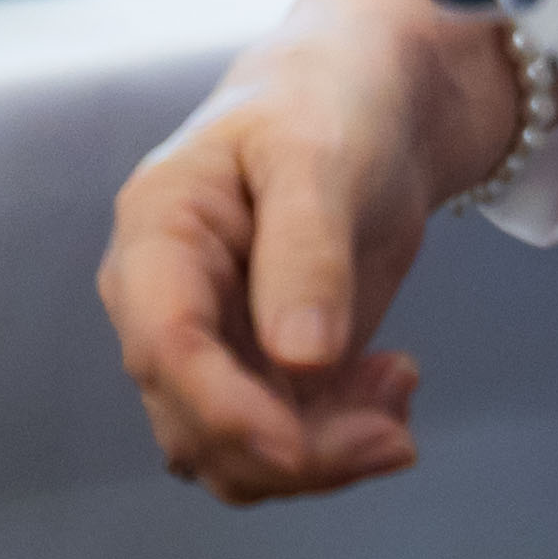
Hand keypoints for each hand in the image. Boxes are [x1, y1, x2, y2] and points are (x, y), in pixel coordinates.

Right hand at [102, 0, 510, 504]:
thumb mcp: (319, 157)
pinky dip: (338, 444)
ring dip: (321, 458)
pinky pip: (280, 446)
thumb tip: (300, 357)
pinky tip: (392, 384)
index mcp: (158, 234)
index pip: (163, 344)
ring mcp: (209, 342)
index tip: (301, 447)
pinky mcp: (258, 370)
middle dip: (293, 449)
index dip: (224, 410)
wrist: (366, 99)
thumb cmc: (326, 102)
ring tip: (399, 390)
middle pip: (196, 422)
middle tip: (395, 426)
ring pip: (234, 455)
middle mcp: (164, 302)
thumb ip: (307, 251)